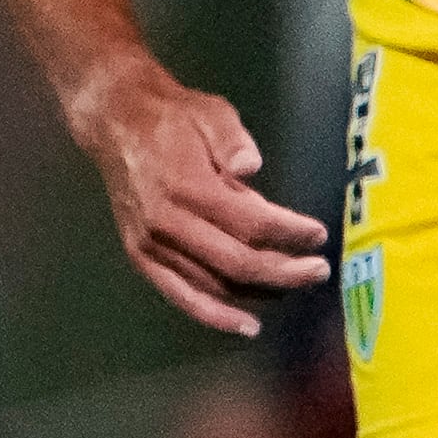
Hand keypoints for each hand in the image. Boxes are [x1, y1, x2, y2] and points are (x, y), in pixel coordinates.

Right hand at [74, 61, 330, 337]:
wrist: (118, 125)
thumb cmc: (173, 118)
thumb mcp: (210, 112)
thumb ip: (232, 139)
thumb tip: (251, 165)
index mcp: (187, 187)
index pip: (251, 224)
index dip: (290, 234)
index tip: (318, 234)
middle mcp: (167, 223)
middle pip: (238, 263)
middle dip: (285, 272)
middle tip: (319, 270)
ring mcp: (152, 245)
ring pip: (215, 285)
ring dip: (260, 293)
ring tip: (294, 286)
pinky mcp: (142, 257)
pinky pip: (182, 296)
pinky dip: (216, 316)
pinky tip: (247, 324)